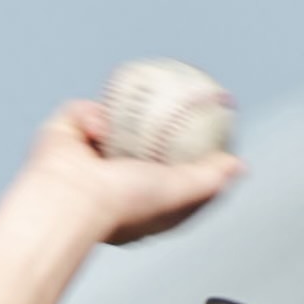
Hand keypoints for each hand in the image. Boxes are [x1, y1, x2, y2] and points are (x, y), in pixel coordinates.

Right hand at [24, 98, 244, 248]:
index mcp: (139, 201)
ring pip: (111, 121)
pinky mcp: (64, 135)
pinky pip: (84, 112)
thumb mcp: (179, 191)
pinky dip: (90, 116)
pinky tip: (100, 125)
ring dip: (120, 115)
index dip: (185, 154)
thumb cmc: (123, 203)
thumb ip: (209, 179)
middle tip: (172, 101)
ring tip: (136, 100)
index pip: (169, 174)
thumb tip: (238, 166)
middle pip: (140, 141)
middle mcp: (112, 180)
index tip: (202, 133)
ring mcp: (87, 157)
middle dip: (153, 123)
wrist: (70, 196)